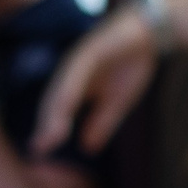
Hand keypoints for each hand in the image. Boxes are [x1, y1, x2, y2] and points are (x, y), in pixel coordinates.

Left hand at [30, 7, 154, 156]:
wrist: (149, 35)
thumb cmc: (130, 64)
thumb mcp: (118, 101)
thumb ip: (101, 122)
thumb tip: (86, 148)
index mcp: (75, 85)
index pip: (58, 112)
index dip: (48, 131)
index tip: (40, 152)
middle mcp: (71, 73)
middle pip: (53, 102)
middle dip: (46, 126)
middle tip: (38, 149)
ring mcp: (78, 60)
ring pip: (61, 89)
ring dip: (54, 112)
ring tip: (50, 136)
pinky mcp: (89, 50)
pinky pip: (76, 73)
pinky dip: (70, 90)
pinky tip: (66, 106)